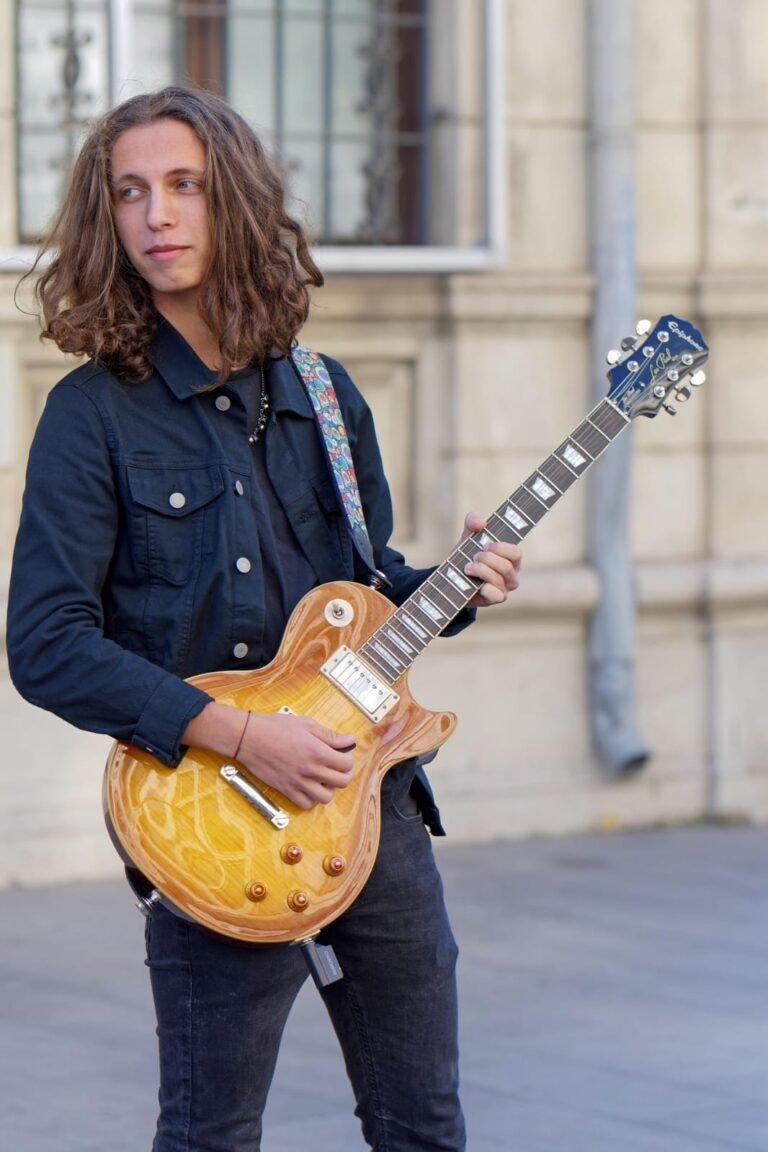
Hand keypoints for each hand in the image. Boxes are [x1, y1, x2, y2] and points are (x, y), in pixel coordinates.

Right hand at [183, 703, 354, 809]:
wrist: (249, 738)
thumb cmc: (275, 728)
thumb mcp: (306, 725)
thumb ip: (329, 736)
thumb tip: (349, 741)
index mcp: (318, 752)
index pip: (346, 765)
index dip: (347, 759)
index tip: (342, 755)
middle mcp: (310, 770)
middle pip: (341, 783)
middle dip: (342, 774)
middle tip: (336, 767)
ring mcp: (298, 782)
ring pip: (325, 797)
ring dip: (328, 789)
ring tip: (322, 778)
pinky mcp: (286, 790)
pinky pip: (305, 804)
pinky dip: (310, 798)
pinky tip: (308, 787)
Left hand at [458, 512, 521, 607]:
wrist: (450, 580)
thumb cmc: (465, 557)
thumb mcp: (467, 537)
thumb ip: (473, 523)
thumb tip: (481, 523)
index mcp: (509, 559)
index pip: (516, 553)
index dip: (501, 548)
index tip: (485, 545)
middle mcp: (510, 575)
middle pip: (507, 566)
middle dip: (488, 559)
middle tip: (474, 557)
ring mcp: (504, 589)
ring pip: (499, 580)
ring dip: (481, 571)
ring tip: (467, 567)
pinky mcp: (494, 600)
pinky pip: (496, 595)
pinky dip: (485, 588)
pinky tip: (474, 583)